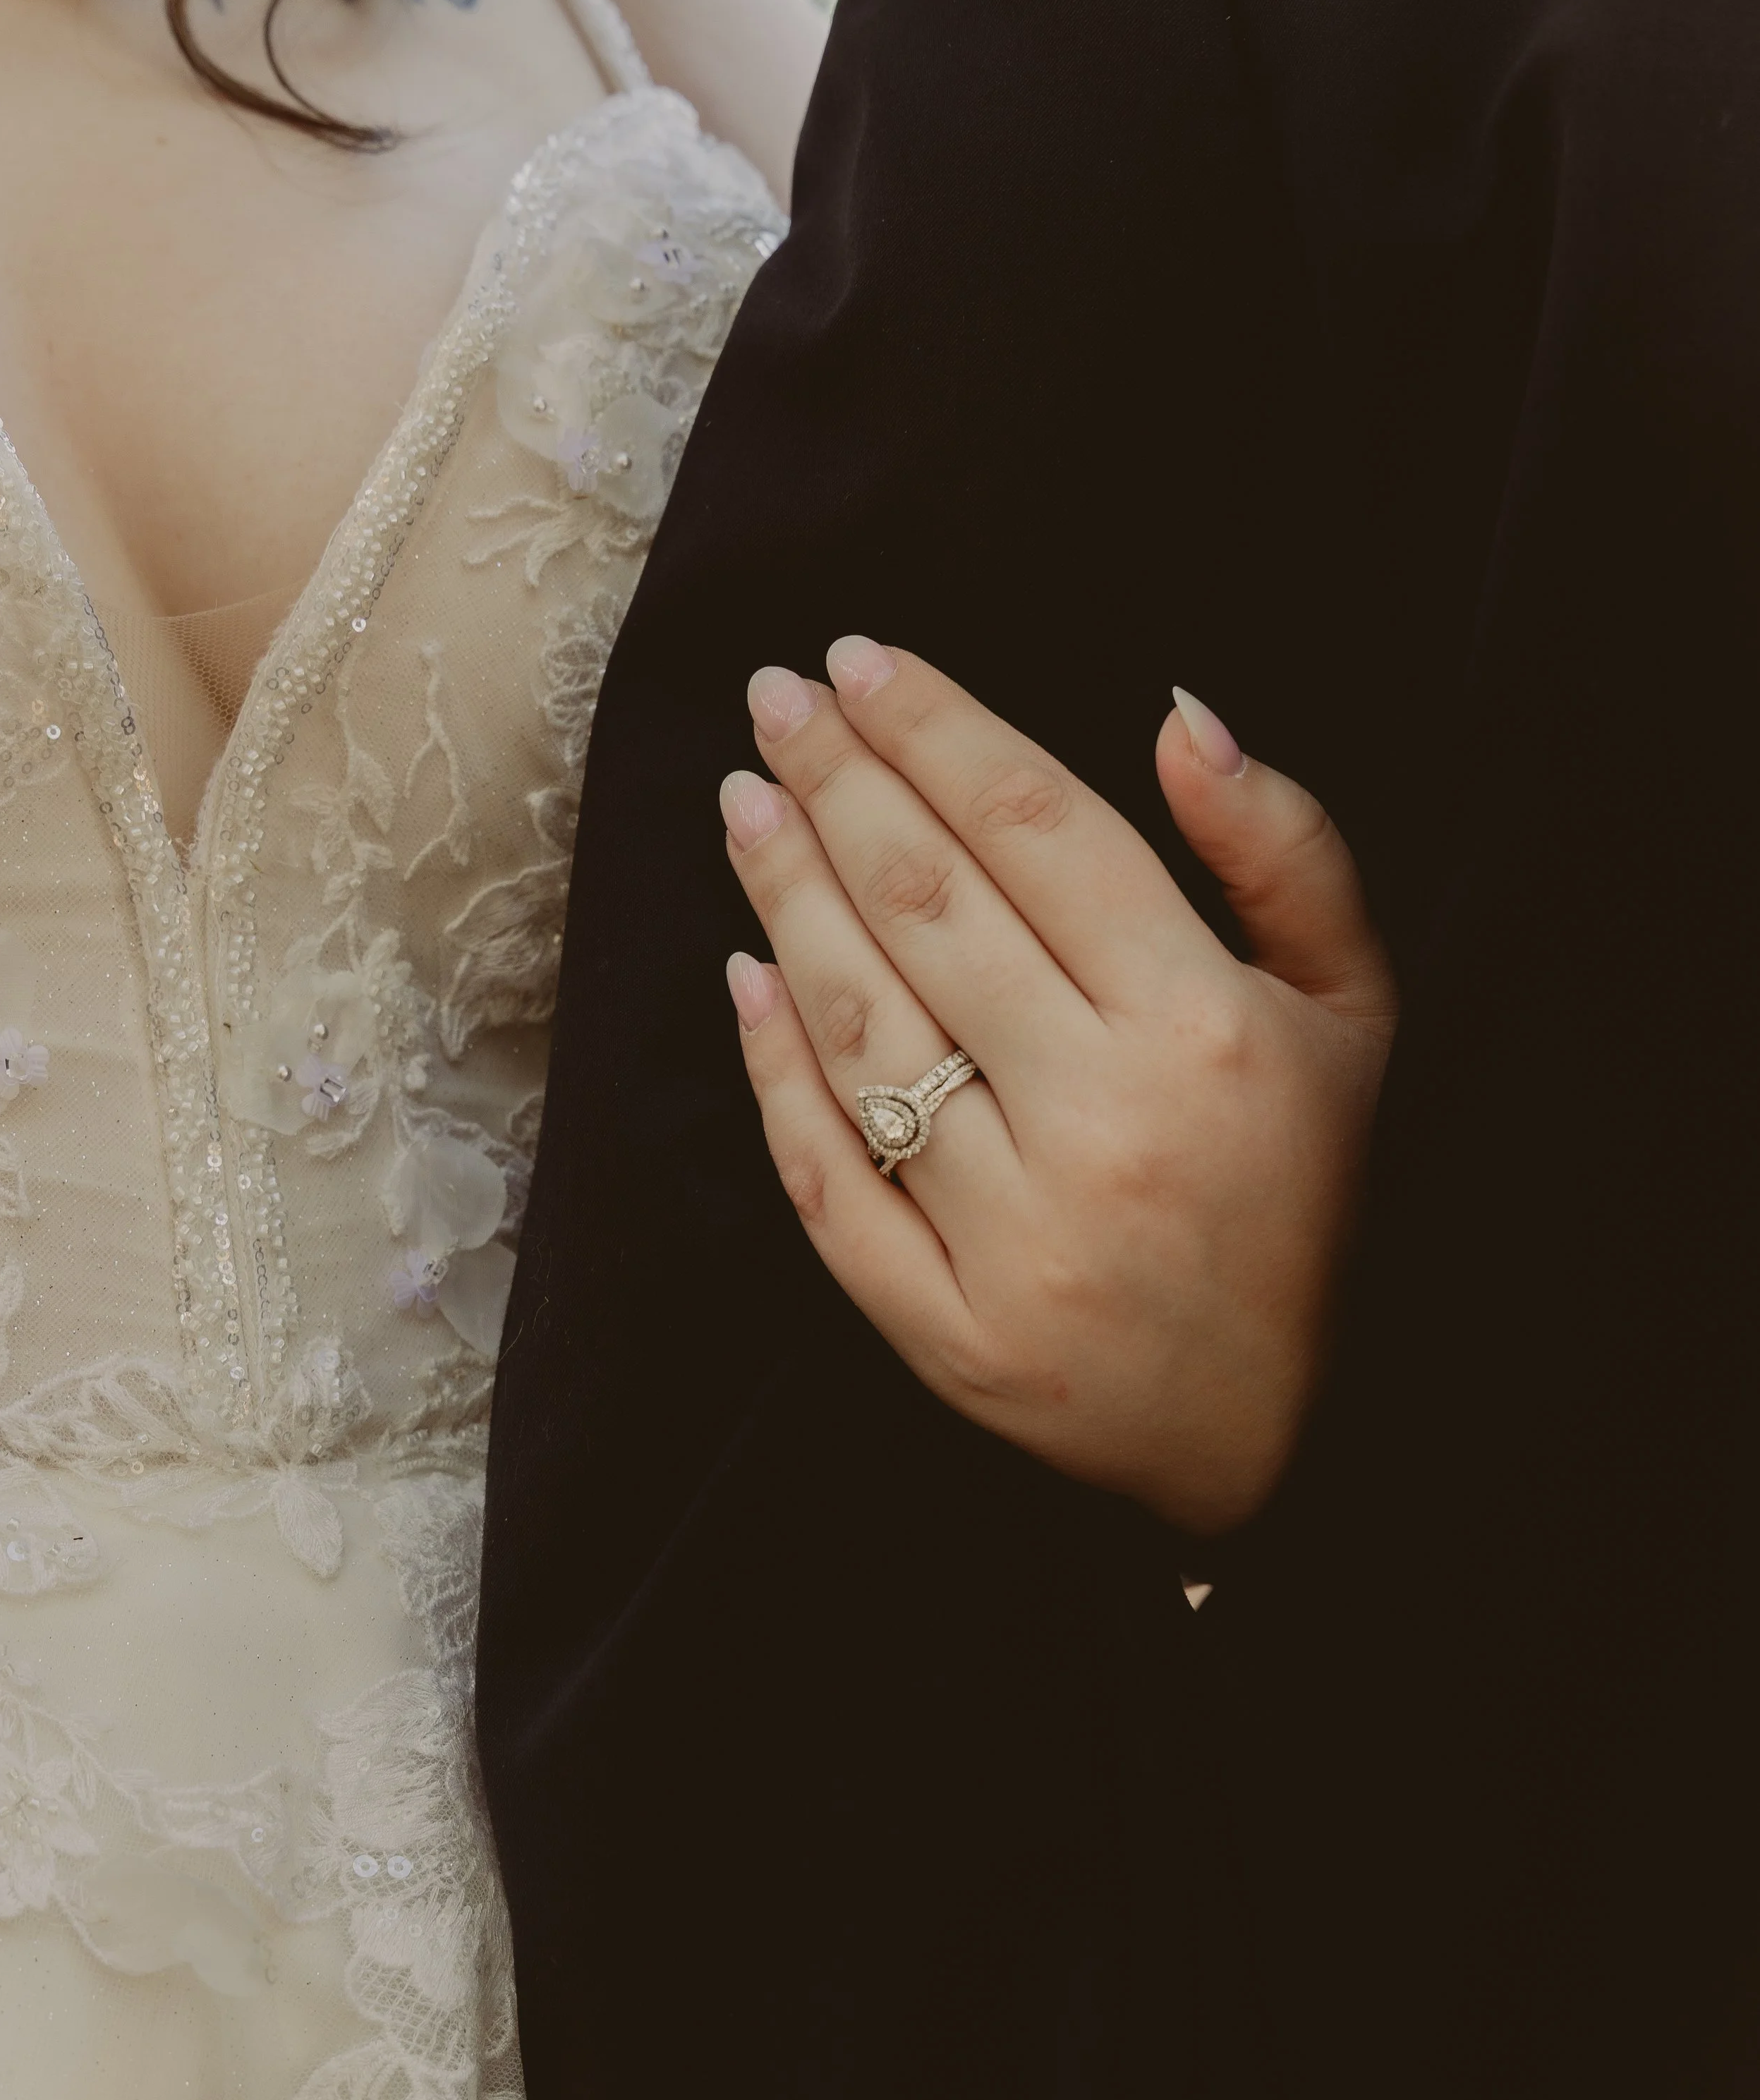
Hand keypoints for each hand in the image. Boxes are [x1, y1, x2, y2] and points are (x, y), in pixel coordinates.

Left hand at [719, 639, 1395, 1535]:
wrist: (1294, 1438)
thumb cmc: (1317, 1198)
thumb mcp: (1355, 1014)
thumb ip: (1284, 853)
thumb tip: (1176, 712)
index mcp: (1203, 1029)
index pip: (1037, 827)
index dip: (938, 729)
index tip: (861, 661)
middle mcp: (1100, 1123)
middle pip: (930, 904)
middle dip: (838, 782)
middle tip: (773, 698)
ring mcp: (1013, 1235)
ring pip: (863, 1026)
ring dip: (787, 897)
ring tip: (744, 804)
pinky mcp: (946, 1330)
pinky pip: (826, 1178)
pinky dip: (775, 1071)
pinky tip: (744, 975)